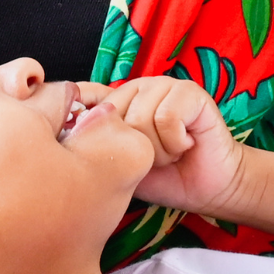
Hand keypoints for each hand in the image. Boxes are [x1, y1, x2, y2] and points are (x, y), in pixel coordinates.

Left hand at [103, 76, 245, 215]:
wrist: (208, 188)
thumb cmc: (163, 177)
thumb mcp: (119, 165)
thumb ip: (96, 147)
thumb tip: (65, 135)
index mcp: (118, 100)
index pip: (89, 102)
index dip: (96, 132)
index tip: (111, 154)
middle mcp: (139, 87)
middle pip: (116, 116)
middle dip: (134, 150)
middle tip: (154, 158)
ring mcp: (165, 84)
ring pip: (141, 118)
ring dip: (158, 150)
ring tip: (171, 153)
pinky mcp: (191, 91)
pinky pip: (167, 118)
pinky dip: (175, 142)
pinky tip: (186, 144)